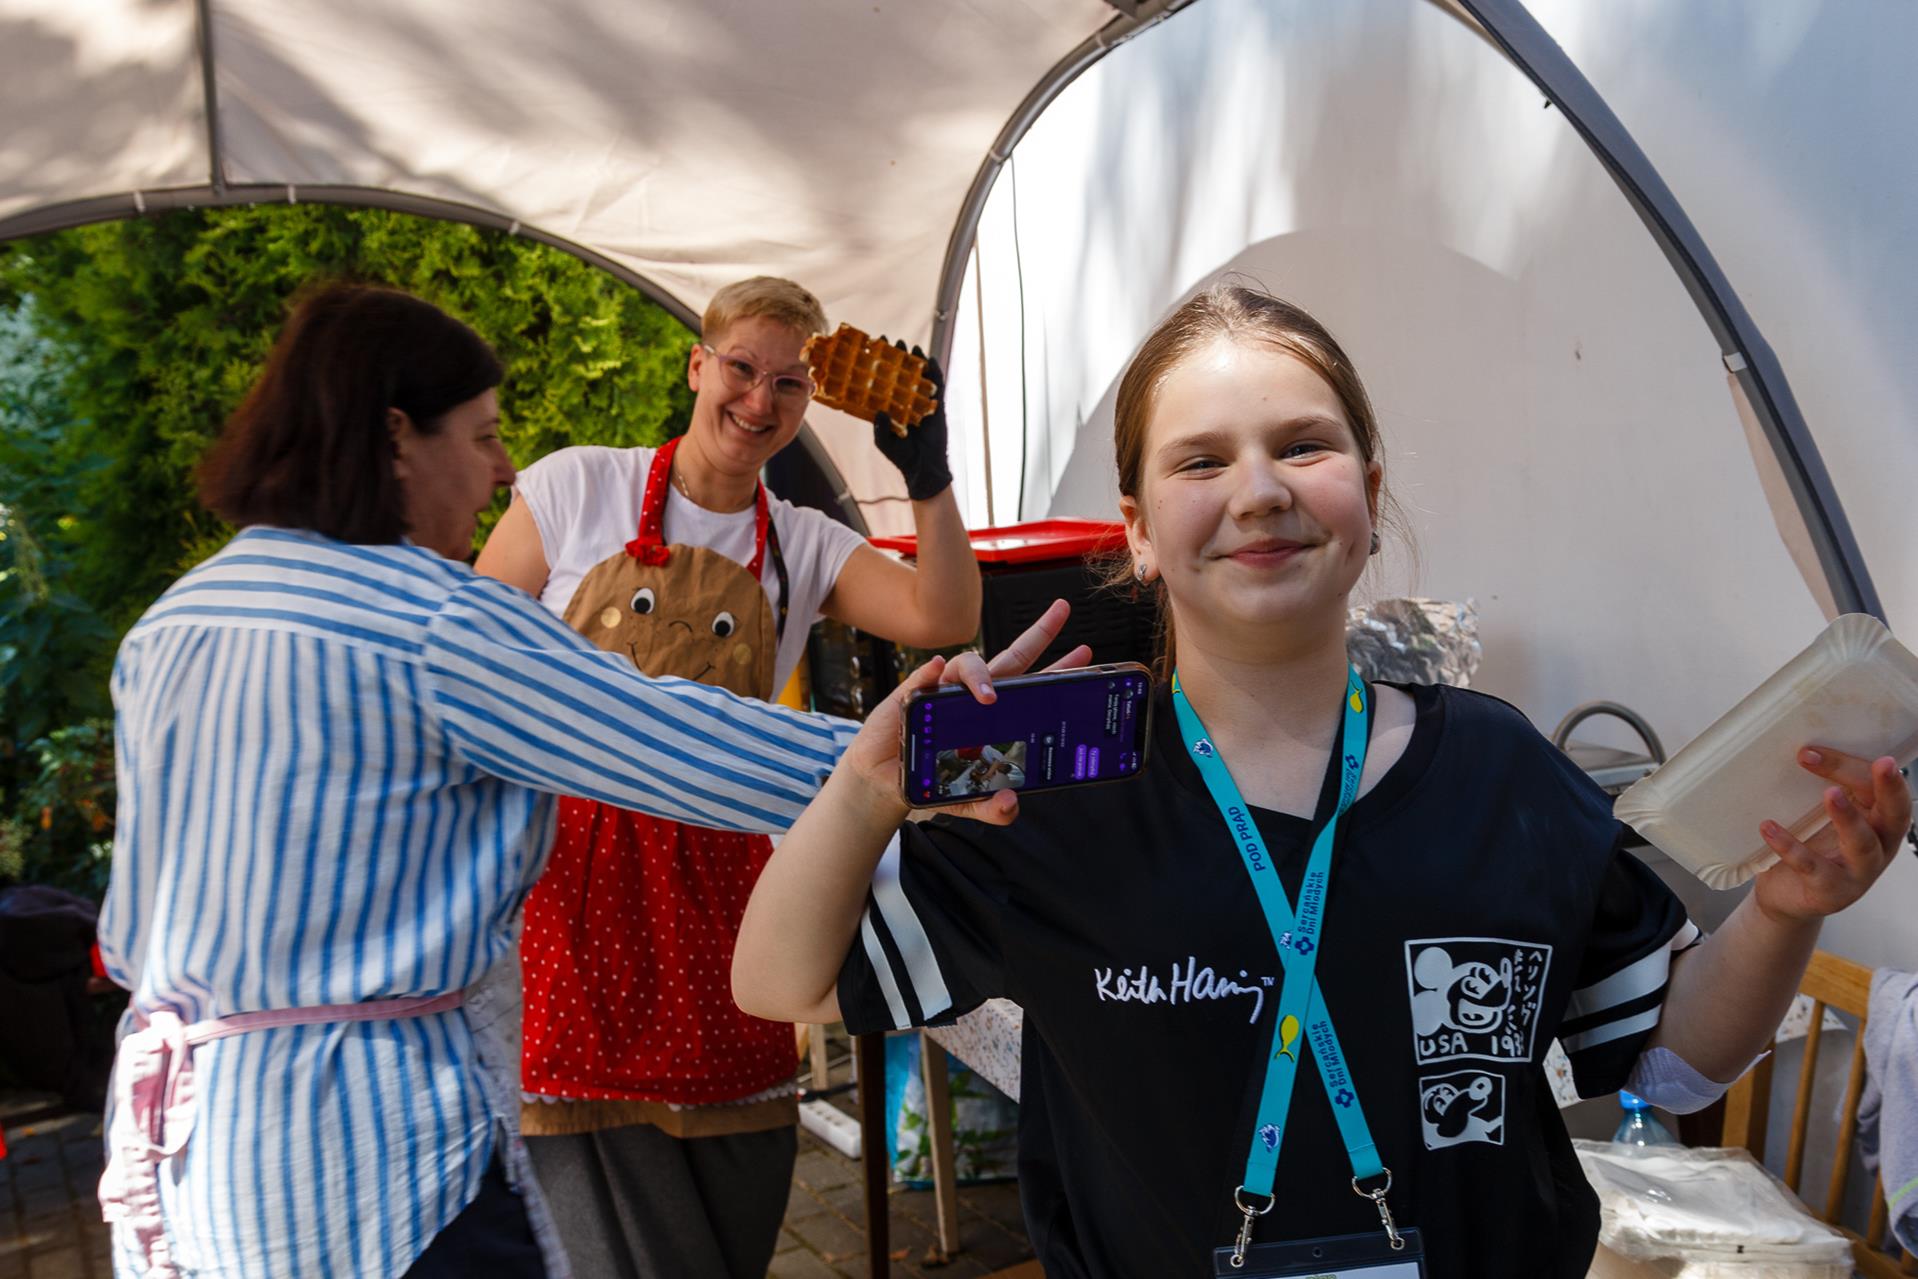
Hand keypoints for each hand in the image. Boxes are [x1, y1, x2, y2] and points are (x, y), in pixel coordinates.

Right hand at [835, 600, 1088, 825]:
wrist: (886, 784)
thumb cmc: (930, 781)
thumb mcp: (967, 801)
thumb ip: (992, 809)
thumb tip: (1011, 804)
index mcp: (993, 715)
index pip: (1031, 685)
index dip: (1056, 669)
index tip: (1084, 653)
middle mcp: (973, 696)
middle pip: (1012, 658)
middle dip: (1039, 633)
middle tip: (1063, 610)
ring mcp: (943, 691)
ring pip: (967, 664)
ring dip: (979, 674)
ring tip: (988, 697)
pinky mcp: (911, 696)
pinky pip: (922, 678)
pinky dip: (929, 673)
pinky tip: (935, 671)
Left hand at [872, 341, 952, 501]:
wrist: (923, 467)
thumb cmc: (902, 456)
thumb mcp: (884, 442)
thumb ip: (879, 428)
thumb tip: (878, 411)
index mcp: (891, 406)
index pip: (884, 381)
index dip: (879, 366)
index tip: (872, 350)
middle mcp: (906, 401)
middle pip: (902, 374)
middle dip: (898, 357)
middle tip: (892, 341)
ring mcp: (922, 403)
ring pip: (919, 377)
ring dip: (916, 361)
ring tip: (911, 347)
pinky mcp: (937, 407)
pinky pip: (937, 386)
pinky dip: (935, 373)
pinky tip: (930, 360)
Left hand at [1752, 748, 1911, 923]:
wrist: (1784, 895)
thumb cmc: (1808, 848)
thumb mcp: (1818, 816)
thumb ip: (1822, 789)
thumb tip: (1799, 745)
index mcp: (1878, 823)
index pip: (1883, 791)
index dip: (1864, 768)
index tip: (1828, 748)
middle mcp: (1878, 848)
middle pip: (1892, 815)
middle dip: (1890, 789)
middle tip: (1883, 763)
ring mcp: (1858, 873)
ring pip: (1863, 845)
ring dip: (1849, 818)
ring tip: (1830, 793)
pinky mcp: (1831, 892)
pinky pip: (1813, 868)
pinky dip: (1791, 847)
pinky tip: (1769, 828)